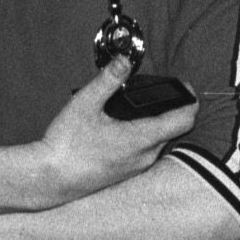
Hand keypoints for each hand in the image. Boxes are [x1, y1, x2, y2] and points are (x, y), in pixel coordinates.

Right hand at [37, 58, 195, 199]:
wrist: (49, 178)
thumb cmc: (66, 145)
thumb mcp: (85, 104)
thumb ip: (109, 80)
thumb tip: (125, 61)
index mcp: (142, 139)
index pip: (185, 120)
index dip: (191, 101)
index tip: (186, 88)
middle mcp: (146, 156)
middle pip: (173, 129)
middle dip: (170, 109)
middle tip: (158, 92)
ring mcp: (137, 167)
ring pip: (159, 141)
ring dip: (156, 124)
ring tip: (137, 108)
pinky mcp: (127, 174)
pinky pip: (146, 152)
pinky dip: (143, 136)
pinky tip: (123, 127)